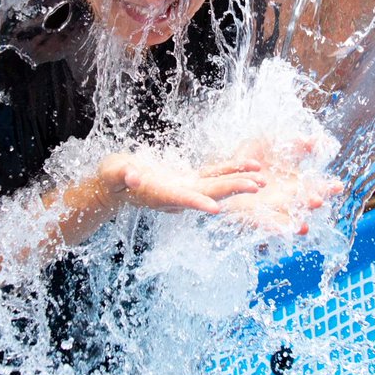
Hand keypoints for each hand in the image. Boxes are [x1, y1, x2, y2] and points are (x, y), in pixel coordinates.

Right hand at [96, 153, 266, 215]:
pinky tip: (251, 166)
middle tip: (256, 186)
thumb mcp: (113, 172)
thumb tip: (133, 175)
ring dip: (239, 182)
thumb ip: (122, 174)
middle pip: (207, 194)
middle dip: (231, 189)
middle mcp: (176, 195)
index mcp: (158, 195)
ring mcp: (185, 188)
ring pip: (216, 185)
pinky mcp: (190, 180)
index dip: (197, 203)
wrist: (116, 184)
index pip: (181, 199)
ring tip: (262, 179)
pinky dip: (233, 170)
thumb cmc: (112, 177)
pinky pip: (215, 174)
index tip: (216, 208)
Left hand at [218, 137, 342, 235]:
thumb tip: (320, 140)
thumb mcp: (275, 143)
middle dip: (310, 203)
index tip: (338, 185)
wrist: (225, 168)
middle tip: (320, 201)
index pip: (313, 186)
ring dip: (293, 221)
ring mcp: (269, 208)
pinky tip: (282, 231)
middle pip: (301, 203)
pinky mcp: (251, 215)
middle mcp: (284, 197)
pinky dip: (274, 228)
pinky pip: (264, 224)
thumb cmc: (252, 156)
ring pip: (285, 216)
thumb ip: (297, 143)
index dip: (326, 187)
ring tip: (304, 227)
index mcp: (292, 183)